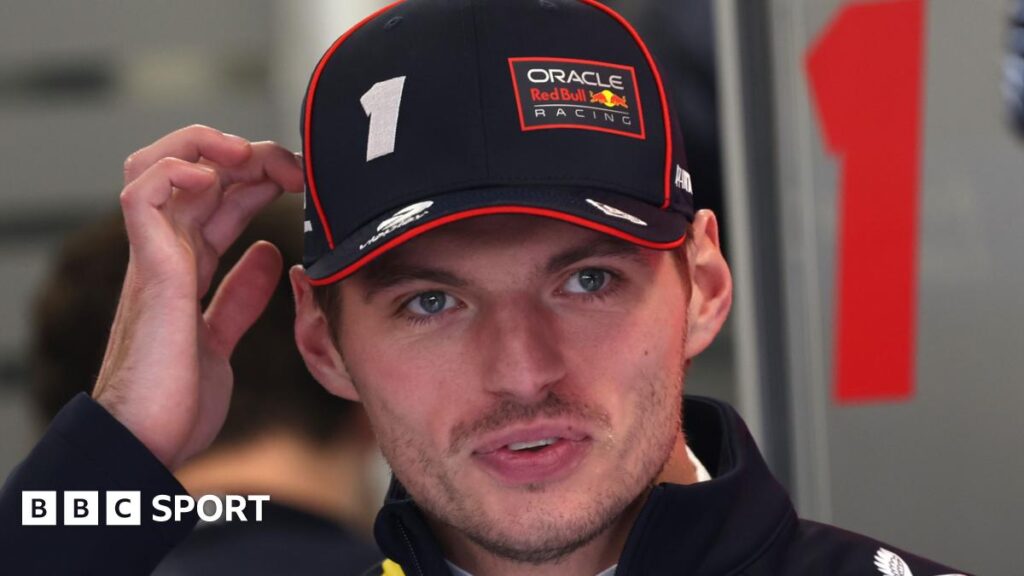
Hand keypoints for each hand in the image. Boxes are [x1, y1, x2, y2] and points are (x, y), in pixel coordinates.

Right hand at [92, 125, 303, 468]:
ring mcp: (154, 259)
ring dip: (204, 148)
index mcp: (186, 268)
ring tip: (247, 156)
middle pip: (195, 173)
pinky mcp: (149, 271)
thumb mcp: (221, 338)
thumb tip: (267, 254)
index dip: (258, 178)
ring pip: (158, 166)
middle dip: (247, 155)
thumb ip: (239, 297)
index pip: (219, 200)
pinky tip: (212, 178)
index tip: (300, 180)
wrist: (151, 442)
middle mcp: (167, 254)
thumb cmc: (178, 398)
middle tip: (292, 164)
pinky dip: (173, 172)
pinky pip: (141, 197)